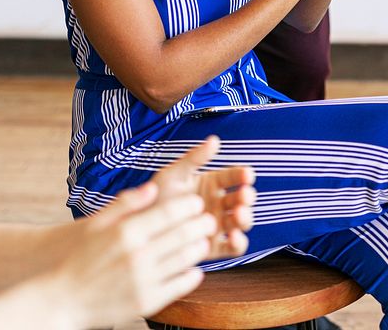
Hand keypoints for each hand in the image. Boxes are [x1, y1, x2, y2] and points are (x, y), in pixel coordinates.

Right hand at [51, 174, 215, 327]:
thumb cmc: (81, 257)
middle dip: (202, 223)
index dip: (189, 205)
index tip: (197, 201)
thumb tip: (153, 188)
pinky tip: (194, 267)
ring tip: (203, 240)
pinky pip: (180, 285)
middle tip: (210, 218)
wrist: (63, 299)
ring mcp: (143, 281)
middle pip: (183, 234)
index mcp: (126, 232)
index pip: (169, 212)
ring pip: (186, 259)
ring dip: (200, 246)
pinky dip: (193, 274)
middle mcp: (137, 256)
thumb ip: (126, 203)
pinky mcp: (147, 303)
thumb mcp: (96, 223)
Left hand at [152, 135, 255, 259]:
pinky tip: (233, 238)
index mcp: (210, 183)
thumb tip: (215, 139)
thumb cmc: (154, 197)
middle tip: (244, 195)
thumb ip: (194, 158)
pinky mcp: (212, 247)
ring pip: (240, 222)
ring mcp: (216, 226)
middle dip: (246, 197)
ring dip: (245, 218)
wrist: (139, 229)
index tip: (247, 174)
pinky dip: (238, 243)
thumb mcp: (173, 174)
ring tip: (239, 215)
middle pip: (240, 200)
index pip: (233, 177)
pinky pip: (232, 248)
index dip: (242, 175)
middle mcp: (217, 204)